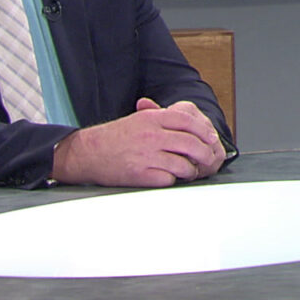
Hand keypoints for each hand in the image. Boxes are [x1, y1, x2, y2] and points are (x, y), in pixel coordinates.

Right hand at [52, 98, 226, 186]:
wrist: (88, 153)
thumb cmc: (115, 137)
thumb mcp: (139, 119)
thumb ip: (163, 119)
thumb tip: (193, 124)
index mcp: (152, 119)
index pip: (187, 121)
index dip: (203, 130)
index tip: (211, 138)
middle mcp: (151, 136)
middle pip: (191, 143)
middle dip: (204, 153)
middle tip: (208, 159)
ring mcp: (146, 156)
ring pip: (183, 164)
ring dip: (191, 170)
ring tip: (189, 171)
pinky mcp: (141, 175)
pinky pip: (169, 180)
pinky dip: (173, 180)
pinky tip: (170, 178)